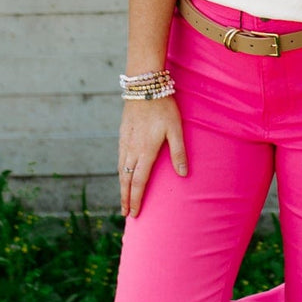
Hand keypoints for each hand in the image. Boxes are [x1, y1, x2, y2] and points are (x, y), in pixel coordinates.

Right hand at [119, 96, 186, 218]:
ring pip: (121, 169)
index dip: (136, 198)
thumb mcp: (176, 130)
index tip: (134, 213)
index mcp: (145, 151)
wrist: (144, 87)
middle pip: (126, 179)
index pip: (139, 181)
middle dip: (125, 198)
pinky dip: (120, 171)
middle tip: (125, 213)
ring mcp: (125, 142)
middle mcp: (132, 150)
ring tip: (123, 198)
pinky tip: (122, 173)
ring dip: (122, 186)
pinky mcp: (122, 134)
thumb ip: (179, 152)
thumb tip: (182, 174)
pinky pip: (119, 158)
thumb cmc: (164, 108)